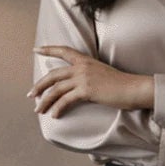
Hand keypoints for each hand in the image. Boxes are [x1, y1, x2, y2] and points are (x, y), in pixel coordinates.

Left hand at [29, 46, 152, 116]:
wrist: (134, 88)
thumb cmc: (121, 84)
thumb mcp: (101, 73)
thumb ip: (88, 75)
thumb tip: (77, 85)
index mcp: (85, 60)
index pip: (64, 51)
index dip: (49, 50)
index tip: (36, 50)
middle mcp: (82, 67)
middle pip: (53, 75)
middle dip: (39, 86)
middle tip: (30, 95)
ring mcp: (83, 78)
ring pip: (56, 89)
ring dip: (45, 101)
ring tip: (38, 110)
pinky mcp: (86, 90)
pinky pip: (65, 100)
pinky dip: (58, 109)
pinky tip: (54, 115)